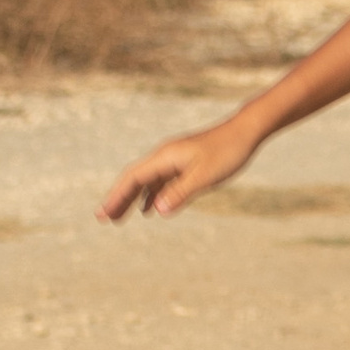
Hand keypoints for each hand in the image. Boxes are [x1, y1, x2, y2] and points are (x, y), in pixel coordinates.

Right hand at [97, 112, 261, 221]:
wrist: (246, 130)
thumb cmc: (228, 151)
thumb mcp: (205, 176)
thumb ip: (181, 192)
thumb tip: (158, 210)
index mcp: (165, 157)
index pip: (133, 179)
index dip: (116, 197)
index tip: (102, 214)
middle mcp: (165, 156)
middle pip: (135, 180)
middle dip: (119, 199)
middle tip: (103, 219)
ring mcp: (175, 159)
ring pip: (147, 182)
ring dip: (133, 199)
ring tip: (120, 217)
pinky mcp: (185, 162)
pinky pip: (161, 181)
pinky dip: (152, 195)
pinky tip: (150, 208)